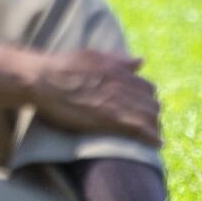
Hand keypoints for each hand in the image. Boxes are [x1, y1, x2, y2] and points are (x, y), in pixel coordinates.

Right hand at [28, 49, 161, 144]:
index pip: (147, 88)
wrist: (44, 80)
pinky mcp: (111, 119)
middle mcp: (123, 85)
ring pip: (150, 117)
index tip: (144, 108)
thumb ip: (118, 60)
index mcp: (119, 70)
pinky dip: (151, 137)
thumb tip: (141, 61)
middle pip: (152, 103)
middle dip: (153, 115)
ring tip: (153, 137)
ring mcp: (118, 102)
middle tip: (150, 126)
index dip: (147, 100)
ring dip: (154, 127)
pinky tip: (157, 144)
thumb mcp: (93, 56)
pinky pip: (140, 129)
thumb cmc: (62, 66)